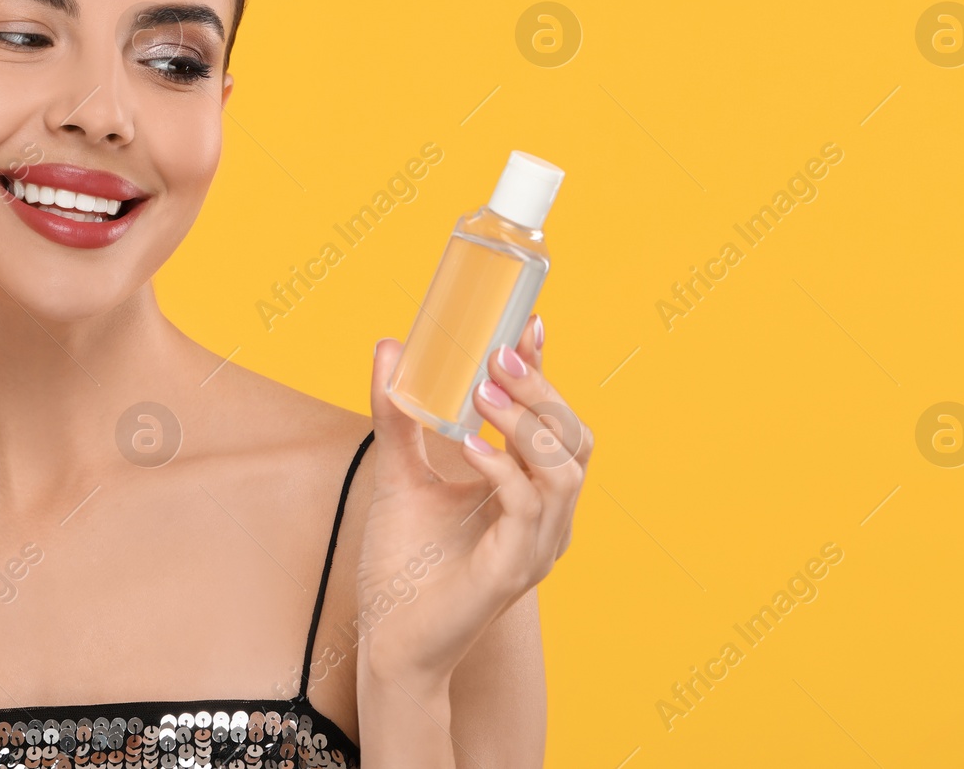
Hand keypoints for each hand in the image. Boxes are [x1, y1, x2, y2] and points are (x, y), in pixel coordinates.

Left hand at [358, 314, 591, 682]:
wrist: (389, 640)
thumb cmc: (401, 566)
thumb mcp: (399, 472)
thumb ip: (398, 414)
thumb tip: (389, 348)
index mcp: (528, 491)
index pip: (552, 420)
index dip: (544, 372)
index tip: (526, 324)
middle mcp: (546, 516)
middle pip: (575, 437)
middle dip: (542, 389)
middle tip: (498, 353)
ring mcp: (537, 544)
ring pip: (565, 469)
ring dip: (528, 422)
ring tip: (484, 391)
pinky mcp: (514, 569)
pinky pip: (528, 508)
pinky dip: (504, 469)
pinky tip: (470, 444)